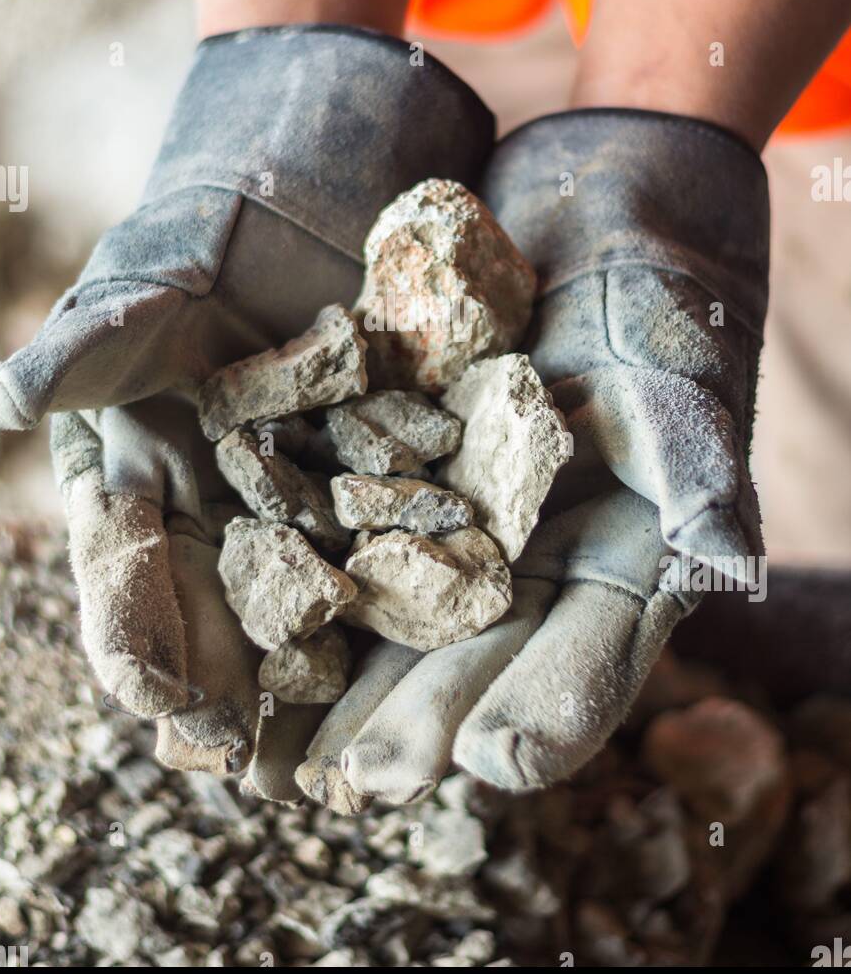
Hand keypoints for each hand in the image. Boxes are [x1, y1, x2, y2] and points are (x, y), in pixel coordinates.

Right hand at [0, 26, 491, 778]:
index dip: (138, 645)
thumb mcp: (128, 300)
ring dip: (328, 665)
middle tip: (260, 771)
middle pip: (224, 616)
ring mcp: (308, 504)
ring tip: (351, 741)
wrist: (287, 210)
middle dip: (240, 693)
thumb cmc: (184, 258)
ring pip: (312, 594)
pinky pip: (398, 531)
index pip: (130, 583)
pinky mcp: (384, 474)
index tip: (162, 709)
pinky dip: (414, 578)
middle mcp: (225, 518)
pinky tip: (442, 627)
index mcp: (145, 493)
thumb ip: (77, 356)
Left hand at [300, 109, 768, 806]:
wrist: (596, 195)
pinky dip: (300, 565)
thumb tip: (722, 560)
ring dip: (346, 673)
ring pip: (400, 608)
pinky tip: (250, 613)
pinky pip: (341, 519)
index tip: (494, 762)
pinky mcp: (393, 460)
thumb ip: (694, 468)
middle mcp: (535, 555)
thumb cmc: (665, 284)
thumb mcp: (680, 370)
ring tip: (285, 740)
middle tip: (354, 779)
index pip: (588, 652)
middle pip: (479, 652)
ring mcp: (460, 514)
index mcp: (621, 558)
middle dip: (418, 715)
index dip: (548, 710)